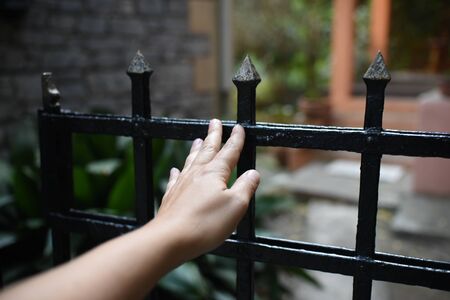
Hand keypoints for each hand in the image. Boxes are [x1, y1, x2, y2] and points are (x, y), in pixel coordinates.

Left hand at [152, 119, 259, 258]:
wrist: (170, 239)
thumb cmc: (206, 224)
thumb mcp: (236, 206)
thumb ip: (246, 187)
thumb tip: (254, 173)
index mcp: (215, 174)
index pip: (229, 152)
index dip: (235, 140)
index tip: (238, 128)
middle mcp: (197, 174)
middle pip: (207, 150)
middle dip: (213, 136)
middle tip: (214, 122)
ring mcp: (182, 184)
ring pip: (190, 161)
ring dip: (196, 149)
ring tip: (198, 139)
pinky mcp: (171, 197)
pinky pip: (175, 179)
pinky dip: (177, 172)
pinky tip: (175, 169)